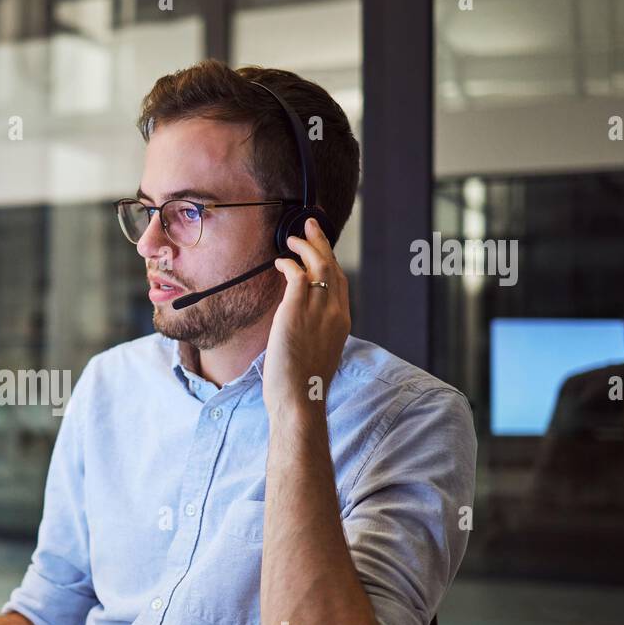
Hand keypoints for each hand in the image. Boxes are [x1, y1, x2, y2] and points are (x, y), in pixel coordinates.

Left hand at [263, 217, 350, 419]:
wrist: (300, 399)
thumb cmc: (303, 384)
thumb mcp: (317, 352)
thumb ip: (314, 331)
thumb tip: (298, 320)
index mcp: (342, 322)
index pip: (340, 282)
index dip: (330, 260)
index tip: (321, 248)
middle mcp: (334, 312)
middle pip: (332, 266)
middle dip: (321, 242)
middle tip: (311, 225)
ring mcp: (317, 310)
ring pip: (317, 265)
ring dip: (305, 246)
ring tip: (293, 236)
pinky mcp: (296, 311)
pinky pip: (297, 276)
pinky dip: (290, 264)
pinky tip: (281, 261)